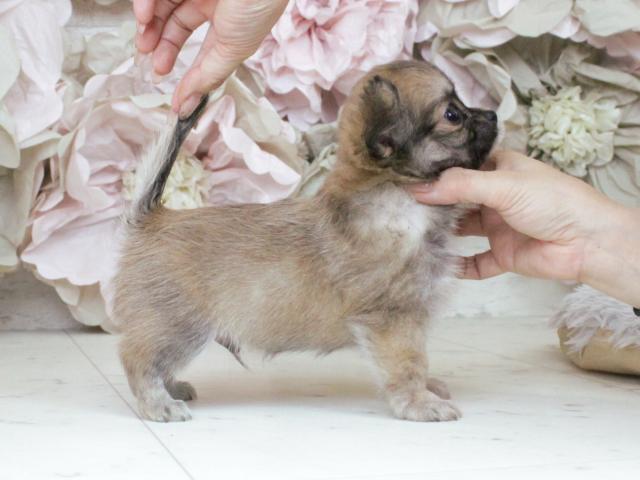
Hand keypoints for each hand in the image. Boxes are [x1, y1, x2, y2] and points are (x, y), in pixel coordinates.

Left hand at [133, 0, 287, 116]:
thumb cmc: (258, 3)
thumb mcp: (234, 48)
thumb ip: (207, 76)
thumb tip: (188, 105)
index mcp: (229, 23)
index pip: (202, 49)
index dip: (188, 72)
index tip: (174, 97)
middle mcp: (211, 2)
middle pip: (176, 25)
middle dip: (160, 45)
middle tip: (151, 61)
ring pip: (162, 6)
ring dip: (148, 26)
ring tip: (144, 42)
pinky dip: (145, 4)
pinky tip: (143, 16)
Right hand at [408, 150, 639, 305]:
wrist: (588, 243)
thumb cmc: (554, 201)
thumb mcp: (504, 184)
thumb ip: (460, 186)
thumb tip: (419, 189)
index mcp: (499, 170)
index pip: (461, 167)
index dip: (436, 172)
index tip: (405, 176)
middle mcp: (496, 196)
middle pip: (457, 199)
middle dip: (434, 203)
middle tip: (401, 206)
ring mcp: (498, 226)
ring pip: (462, 230)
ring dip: (442, 233)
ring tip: (412, 233)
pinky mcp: (502, 254)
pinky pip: (475, 262)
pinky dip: (459, 265)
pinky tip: (439, 264)